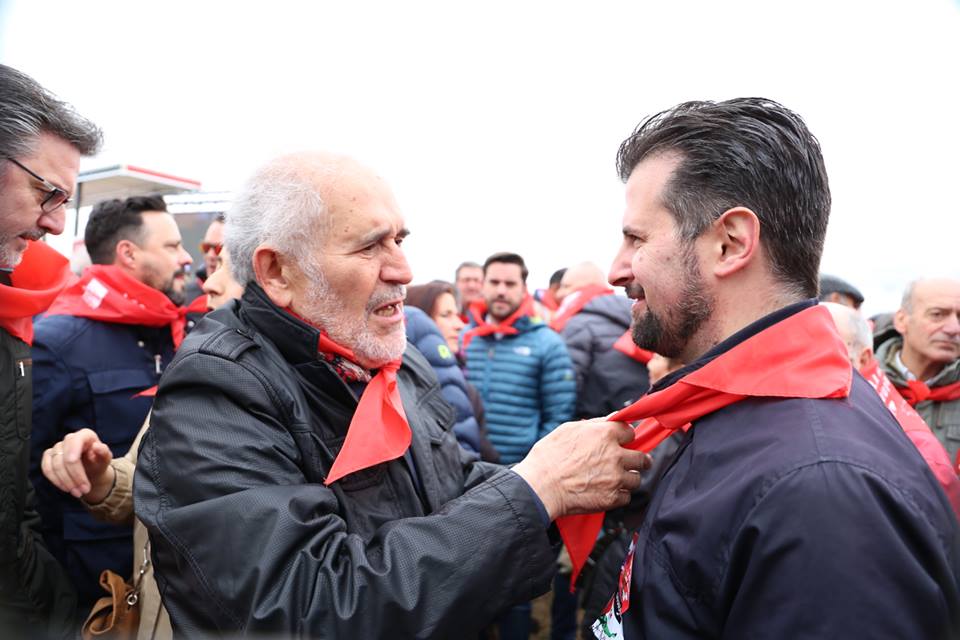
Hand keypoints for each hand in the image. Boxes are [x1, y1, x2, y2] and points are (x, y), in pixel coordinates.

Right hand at [41, 428, 114, 501]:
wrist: (92, 469)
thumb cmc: (98, 461)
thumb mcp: (105, 458)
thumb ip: (104, 452)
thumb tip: (98, 446)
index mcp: (85, 435)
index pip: (74, 448)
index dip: (76, 467)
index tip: (83, 482)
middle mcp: (69, 438)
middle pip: (64, 460)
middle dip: (73, 478)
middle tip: (83, 491)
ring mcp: (58, 447)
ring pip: (54, 466)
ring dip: (65, 482)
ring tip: (77, 492)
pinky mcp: (49, 455)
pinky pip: (46, 468)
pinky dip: (55, 480)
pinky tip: (65, 488)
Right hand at [512, 420, 650, 519]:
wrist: (541, 487)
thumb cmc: (549, 457)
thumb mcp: (568, 430)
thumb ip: (594, 424)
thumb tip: (611, 419)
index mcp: (605, 434)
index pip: (631, 432)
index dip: (626, 438)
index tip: (623, 442)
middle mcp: (615, 455)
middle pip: (642, 457)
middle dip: (638, 460)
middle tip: (631, 463)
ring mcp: (615, 478)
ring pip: (636, 479)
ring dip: (627, 479)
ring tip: (613, 480)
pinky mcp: (612, 498)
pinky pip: (626, 497)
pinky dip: (618, 495)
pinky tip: (604, 492)